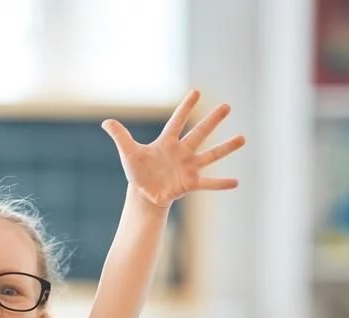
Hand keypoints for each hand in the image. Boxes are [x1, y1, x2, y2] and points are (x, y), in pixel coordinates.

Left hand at [102, 90, 244, 207]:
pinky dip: (221, 184)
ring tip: (242, 138)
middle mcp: (182, 152)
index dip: (185, 107)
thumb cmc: (138, 172)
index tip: (196, 92)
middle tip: (227, 106)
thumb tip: (105, 121)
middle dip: (213, 120)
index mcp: (167, 142)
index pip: (177, 121)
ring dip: (226, 148)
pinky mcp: (190, 183)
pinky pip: (208, 183)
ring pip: (211, 155)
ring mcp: (188, 167)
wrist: (144, 194)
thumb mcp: (128, 153)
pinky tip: (236, 183)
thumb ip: (120, 136)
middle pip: (199, 133)